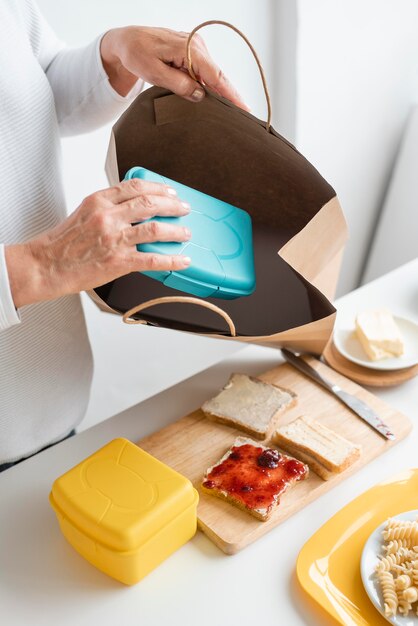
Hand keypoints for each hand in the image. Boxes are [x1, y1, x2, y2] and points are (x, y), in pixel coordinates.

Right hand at [5, 179, 191, 307]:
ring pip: (155, 229)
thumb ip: (107, 208)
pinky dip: (172, 260)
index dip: (158, 188)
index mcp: (99, 201)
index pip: (135, 186)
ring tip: (186, 233)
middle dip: (173, 206)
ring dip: (176, 231)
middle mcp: (108, 217)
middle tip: (184, 209)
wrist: (46, 266)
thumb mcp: (83, 214)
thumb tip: (132, 208)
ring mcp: (114, 239)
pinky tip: (182, 260)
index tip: (170, 192)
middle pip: (150, 203)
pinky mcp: (119, 261)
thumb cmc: (62, 244)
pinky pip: (152, 259)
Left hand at [100, 26, 248, 108]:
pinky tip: (211, 100)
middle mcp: (196, 45)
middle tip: (242, 116)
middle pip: (217, 76)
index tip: (244, 108)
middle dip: (229, 95)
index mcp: (189, 48)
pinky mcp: (192, 52)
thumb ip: (179, 85)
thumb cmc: (137, 54)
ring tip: (228, 112)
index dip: (230, 94)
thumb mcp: (155, 73)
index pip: (215, 76)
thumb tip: (200, 96)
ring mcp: (196, 48)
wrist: (127, 41)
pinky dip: (208, 86)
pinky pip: (204, 72)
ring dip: (216, 92)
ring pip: (211, 75)